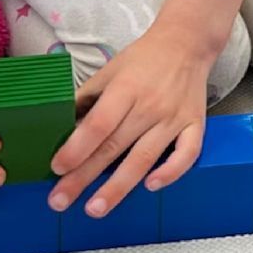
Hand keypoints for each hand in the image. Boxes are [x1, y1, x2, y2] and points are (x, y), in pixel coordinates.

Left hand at [48, 25, 214, 217]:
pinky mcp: (196, 125)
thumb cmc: (143, 59)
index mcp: (126, 88)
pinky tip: (150, 187)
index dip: (76, 148)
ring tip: (95, 209)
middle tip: (60, 201)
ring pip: (144, 158)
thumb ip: (86, 98)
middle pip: (113, 147)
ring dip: (118, 187)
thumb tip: (58, 126)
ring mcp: (174, 118)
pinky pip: (186, 154)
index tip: (57, 169)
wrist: (187, 43)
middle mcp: (150, 105)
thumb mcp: (109, 71)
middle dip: (84, 177)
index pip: (98, 124)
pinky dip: (171, 172)